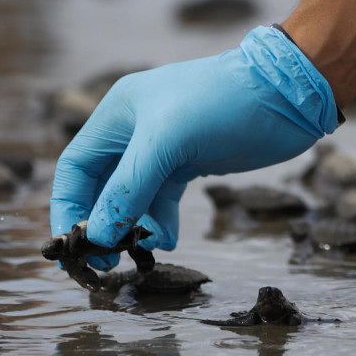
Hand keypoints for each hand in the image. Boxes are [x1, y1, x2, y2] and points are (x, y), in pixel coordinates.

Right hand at [50, 25, 340, 268]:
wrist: (287, 94)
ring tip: (138, 253)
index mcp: (117, 115)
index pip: (74, 168)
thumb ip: (129, 189)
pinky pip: (160, 201)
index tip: (70, 246)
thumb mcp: (168, 143)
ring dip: (130, 227)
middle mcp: (132, 131)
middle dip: (98, 224)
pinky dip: (159, 222)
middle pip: (98, 187)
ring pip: (130, 198)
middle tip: (103, 261)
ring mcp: (161, 149)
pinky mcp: (187, 163)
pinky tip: (167, 240)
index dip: (67, 208)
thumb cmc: (223, 104)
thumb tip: (97, 235)